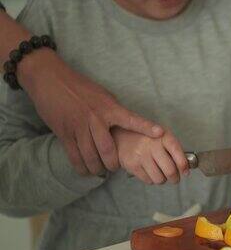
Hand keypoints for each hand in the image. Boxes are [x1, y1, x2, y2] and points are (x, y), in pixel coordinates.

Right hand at [18, 49, 163, 175]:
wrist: (51, 79)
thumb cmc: (81, 87)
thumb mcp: (103, 95)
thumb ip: (115, 111)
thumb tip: (128, 125)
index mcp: (109, 108)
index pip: (132, 119)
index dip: (146, 127)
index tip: (160, 133)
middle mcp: (95, 119)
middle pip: (108, 150)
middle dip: (113, 163)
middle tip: (115, 167)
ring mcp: (78, 127)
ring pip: (91, 156)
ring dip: (97, 168)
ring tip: (101, 170)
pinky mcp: (64, 133)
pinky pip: (74, 156)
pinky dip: (82, 167)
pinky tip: (86, 170)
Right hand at [112, 128, 188, 184]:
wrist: (121, 136)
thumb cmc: (147, 137)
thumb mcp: (162, 136)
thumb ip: (175, 149)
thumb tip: (186, 168)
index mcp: (163, 136)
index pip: (178, 154)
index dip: (184, 166)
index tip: (185, 172)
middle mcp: (153, 146)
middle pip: (170, 171)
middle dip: (175, 178)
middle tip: (174, 178)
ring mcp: (141, 156)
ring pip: (159, 179)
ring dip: (163, 180)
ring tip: (160, 173)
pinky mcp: (132, 165)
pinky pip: (148, 180)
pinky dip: (151, 179)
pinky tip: (150, 171)